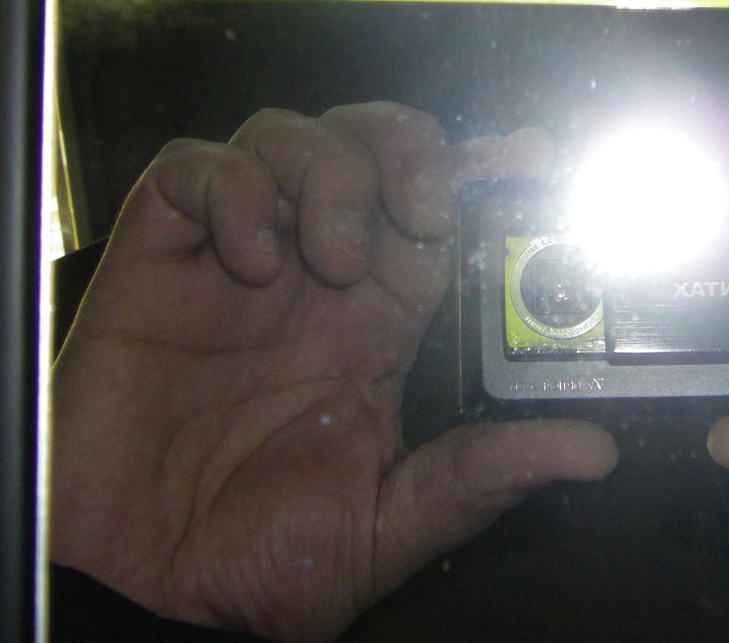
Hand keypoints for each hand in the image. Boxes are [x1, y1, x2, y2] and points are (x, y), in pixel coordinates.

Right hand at [51, 103, 617, 641]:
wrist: (138, 593)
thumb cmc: (251, 560)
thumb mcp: (383, 527)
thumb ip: (476, 481)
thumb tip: (589, 452)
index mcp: (372, 325)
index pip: (434, 214)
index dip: (478, 176)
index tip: (524, 160)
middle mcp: (309, 277)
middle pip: (367, 146)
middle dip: (406, 150)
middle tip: (421, 208)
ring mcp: (233, 261)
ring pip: (287, 136)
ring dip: (326, 174)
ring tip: (325, 259)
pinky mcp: (155, 261)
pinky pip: (191, 169)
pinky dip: (230, 188)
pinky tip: (246, 258)